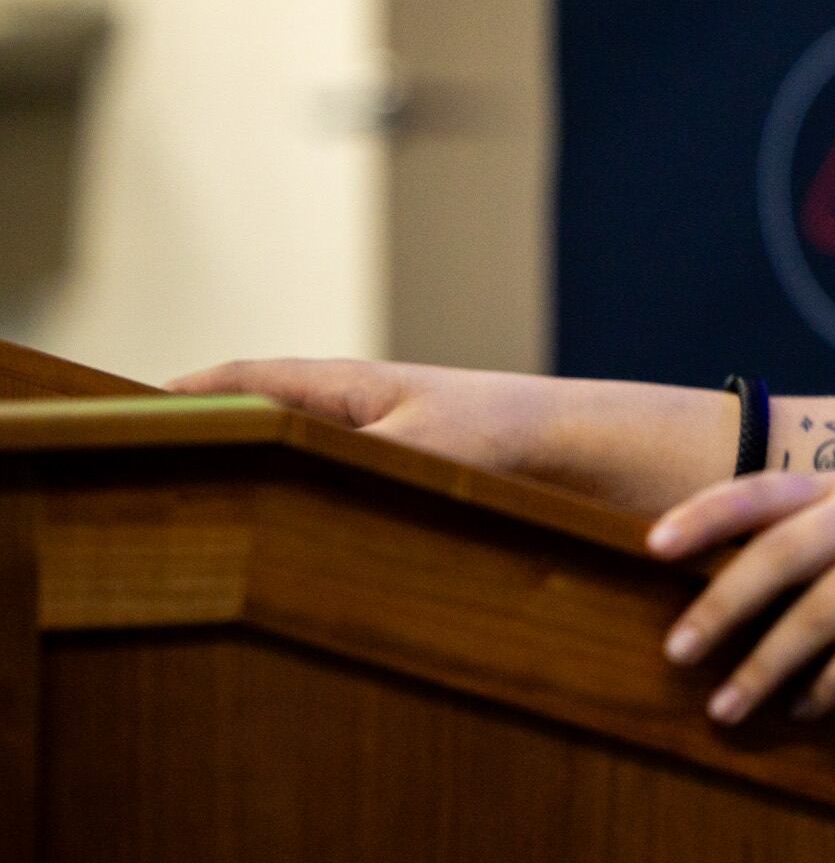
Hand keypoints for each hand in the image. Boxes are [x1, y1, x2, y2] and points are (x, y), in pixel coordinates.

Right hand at [163, 358, 729, 513]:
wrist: (603, 453)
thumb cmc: (515, 433)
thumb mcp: (418, 444)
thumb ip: (349, 461)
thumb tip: (287, 485)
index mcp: (355, 387)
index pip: (256, 380)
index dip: (198, 392)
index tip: (142, 404)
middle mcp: (368, 414)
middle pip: (273, 420)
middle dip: (221, 438)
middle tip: (163, 462)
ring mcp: (392, 450)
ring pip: (309, 464)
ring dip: (270, 483)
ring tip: (216, 510)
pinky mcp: (420, 488)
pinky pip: (348, 499)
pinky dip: (319, 515)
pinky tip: (300, 545)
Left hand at [647, 473, 834, 724]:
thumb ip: (822, 530)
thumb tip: (728, 580)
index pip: (767, 491)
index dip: (708, 514)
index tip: (654, 545)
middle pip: (782, 554)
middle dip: (721, 605)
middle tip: (675, 651)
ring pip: (821, 612)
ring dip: (766, 665)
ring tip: (727, 706)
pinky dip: (832, 685)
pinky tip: (806, 708)